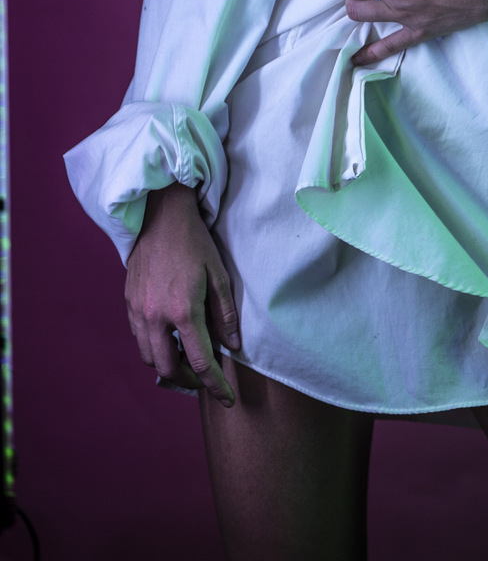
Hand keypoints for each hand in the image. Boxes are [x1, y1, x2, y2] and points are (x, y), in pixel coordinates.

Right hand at [125, 182, 239, 407]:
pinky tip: (169, 336)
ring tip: (188, 355)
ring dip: (168, 363)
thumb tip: (233, 345)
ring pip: (149, 357)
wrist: (160, 215)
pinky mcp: (128, 303)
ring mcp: (138, 311)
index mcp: (183, 310)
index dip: (215, 385)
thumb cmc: (195, 242)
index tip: (226, 398)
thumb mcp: (219, 275)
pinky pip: (139, 338)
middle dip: (189, 379)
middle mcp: (156, 317)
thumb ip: (225, 314)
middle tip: (206, 374)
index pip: (200, 361)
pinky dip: (154, 346)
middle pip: (168, 368)